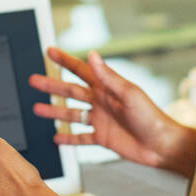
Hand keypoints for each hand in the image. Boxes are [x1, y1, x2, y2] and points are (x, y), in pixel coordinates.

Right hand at [29, 47, 195, 176]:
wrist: (162, 145)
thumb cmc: (151, 116)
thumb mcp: (128, 93)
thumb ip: (108, 76)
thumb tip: (93, 54)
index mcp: (107, 88)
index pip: (81, 70)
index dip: (65, 60)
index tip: (49, 51)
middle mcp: (101, 102)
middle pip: (71, 92)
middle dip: (52, 86)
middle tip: (33, 80)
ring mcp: (101, 120)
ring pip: (72, 114)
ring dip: (55, 112)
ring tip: (37, 110)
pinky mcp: (103, 138)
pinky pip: (81, 138)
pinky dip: (69, 139)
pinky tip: (56, 139)